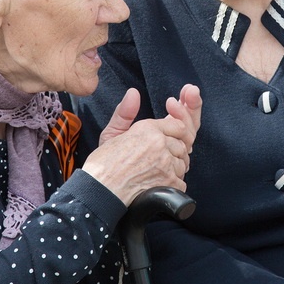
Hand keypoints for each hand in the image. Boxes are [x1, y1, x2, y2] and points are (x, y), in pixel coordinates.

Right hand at [83, 85, 200, 204]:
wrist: (101, 191)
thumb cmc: (103, 165)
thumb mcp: (111, 134)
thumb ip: (125, 112)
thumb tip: (133, 93)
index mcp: (148, 129)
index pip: (178, 126)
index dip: (173, 134)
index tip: (165, 143)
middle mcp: (159, 144)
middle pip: (182, 144)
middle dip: (174, 152)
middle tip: (159, 160)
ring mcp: (166, 164)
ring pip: (182, 163)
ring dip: (174, 168)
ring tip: (156, 172)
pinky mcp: (169, 183)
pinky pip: (181, 181)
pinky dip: (173, 184)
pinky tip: (159, 184)